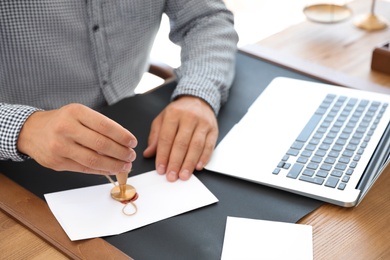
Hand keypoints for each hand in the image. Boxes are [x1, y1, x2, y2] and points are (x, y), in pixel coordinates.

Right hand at [17, 103, 136, 174]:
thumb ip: (99, 126)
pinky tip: (111, 170)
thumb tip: (124, 143)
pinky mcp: (56, 163)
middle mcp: (66, 128)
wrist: (31, 131)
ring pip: (93, 160)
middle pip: (101, 144)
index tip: (133, 142)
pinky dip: (101, 171)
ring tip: (125, 165)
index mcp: (76, 112)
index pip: (105, 126)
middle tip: (131, 155)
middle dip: (121, 152)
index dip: (122, 136)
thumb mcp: (79, 114)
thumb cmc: (61, 121)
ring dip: (114, 165)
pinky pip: (84, 169)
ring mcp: (60, 146)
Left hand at [143, 96, 217, 181]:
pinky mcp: (213, 129)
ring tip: (184, 175)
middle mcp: (189, 117)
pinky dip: (204, 158)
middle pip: (181, 143)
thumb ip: (155, 137)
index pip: (166, 138)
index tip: (160, 169)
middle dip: (176, 162)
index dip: (163, 155)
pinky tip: (198, 167)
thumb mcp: (163, 119)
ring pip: (196, 146)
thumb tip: (148, 153)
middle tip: (172, 176)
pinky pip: (209, 145)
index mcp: (173, 114)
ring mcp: (203, 123)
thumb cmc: (179, 112)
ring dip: (189, 163)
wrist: (198, 99)